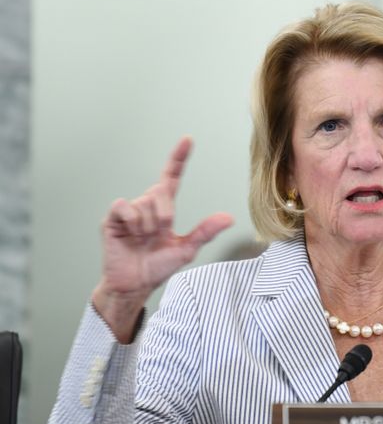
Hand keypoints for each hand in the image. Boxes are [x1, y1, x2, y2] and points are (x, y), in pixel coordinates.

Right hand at [92, 137, 233, 341]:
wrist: (136, 284)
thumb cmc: (158, 266)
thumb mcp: (187, 249)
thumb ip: (205, 231)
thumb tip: (229, 218)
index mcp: (164, 208)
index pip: (172, 177)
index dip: (178, 158)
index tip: (188, 139)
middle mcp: (146, 205)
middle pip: (162, 192)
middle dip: (166, 215)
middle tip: (159, 234)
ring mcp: (129, 211)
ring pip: (145, 202)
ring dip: (149, 225)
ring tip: (143, 239)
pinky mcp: (112, 218)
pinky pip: (125, 207)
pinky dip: (134, 222)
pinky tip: (131, 235)